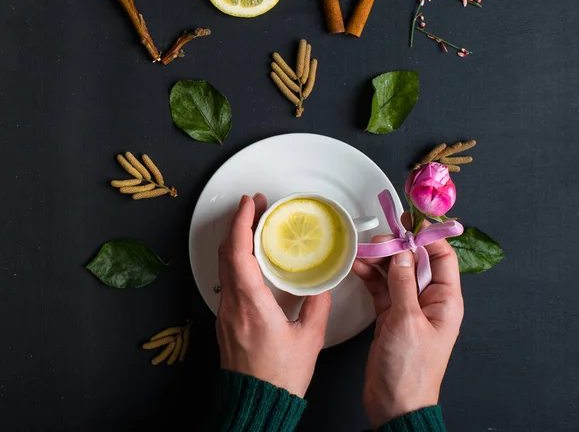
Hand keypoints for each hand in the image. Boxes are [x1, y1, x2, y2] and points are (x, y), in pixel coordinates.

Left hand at [216, 194, 331, 397]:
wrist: (255, 408)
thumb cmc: (280, 377)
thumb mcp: (309, 340)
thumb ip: (316, 306)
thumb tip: (321, 285)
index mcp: (251, 305)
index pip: (238, 253)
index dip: (242, 223)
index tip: (249, 203)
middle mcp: (232, 305)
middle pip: (226, 253)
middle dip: (239, 222)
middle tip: (255, 205)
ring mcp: (225, 313)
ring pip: (224, 265)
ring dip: (236, 239)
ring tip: (254, 224)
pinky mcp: (226, 320)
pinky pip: (227, 280)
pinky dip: (236, 259)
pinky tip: (251, 257)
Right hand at [352, 214, 463, 427]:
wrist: (394, 405)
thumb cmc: (411, 370)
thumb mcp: (407, 321)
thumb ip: (402, 283)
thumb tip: (401, 252)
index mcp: (446, 300)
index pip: (442, 256)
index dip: (427, 235)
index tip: (409, 219)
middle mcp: (429, 299)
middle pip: (415, 260)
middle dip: (397, 246)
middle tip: (379, 238)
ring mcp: (408, 306)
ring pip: (395, 271)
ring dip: (379, 259)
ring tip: (363, 250)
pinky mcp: (391, 314)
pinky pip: (381, 286)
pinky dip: (370, 275)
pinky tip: (358, 266)